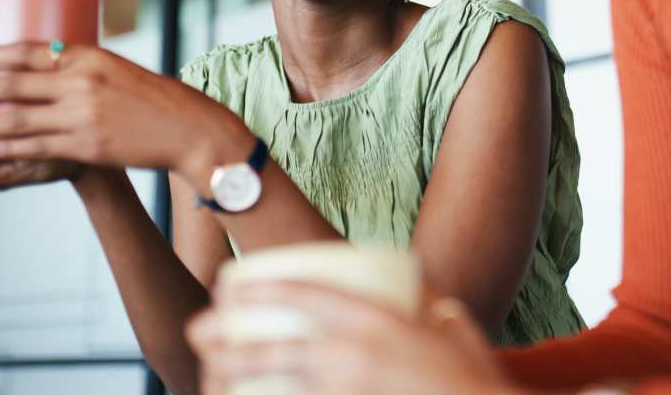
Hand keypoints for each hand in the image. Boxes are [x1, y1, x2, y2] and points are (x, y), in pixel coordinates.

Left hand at [0, 42, 252, 188]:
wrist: (191, 130)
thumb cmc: (157, 101)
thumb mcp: (119, 72)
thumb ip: (83, 72)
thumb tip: (43, 73)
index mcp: (90, 57)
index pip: (26, 52)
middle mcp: (82, 83)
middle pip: (10, 83)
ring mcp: (81, 116)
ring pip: (12, 119)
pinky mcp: (84, 146)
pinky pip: (30, 148)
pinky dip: (2, 150)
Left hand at [187, 282, 520, 394]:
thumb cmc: (472, 380)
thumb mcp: (454, 326)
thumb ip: (434, 305)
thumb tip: (424, 292)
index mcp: (378, 322)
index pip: (306, 293)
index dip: (261, 286)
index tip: (230, 286)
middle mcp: (354, 356)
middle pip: (274, 343)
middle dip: (225, 337)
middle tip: (199, 332)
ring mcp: (345, 394)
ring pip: (271, 385)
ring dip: (229, 379)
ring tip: (207, 374)